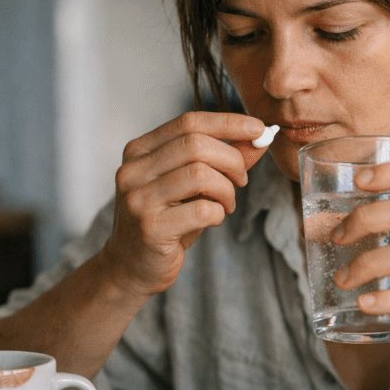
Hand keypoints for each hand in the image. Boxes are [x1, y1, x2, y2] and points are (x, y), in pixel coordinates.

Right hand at [99, 111, 268, 297]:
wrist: (131, 267)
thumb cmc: (166, 221)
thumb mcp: (191, 185)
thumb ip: (221, 159)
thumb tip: (259, 139)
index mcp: (140, 151)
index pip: (189, 122)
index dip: (228, 123)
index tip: (258, 129)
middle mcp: (133, 170)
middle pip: (196, 145)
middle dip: (232, 160)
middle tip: (242, 179)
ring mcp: (139, 199)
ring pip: (200, 174)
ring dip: (227, 190)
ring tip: (227, 203)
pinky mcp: (150, 228)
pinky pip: (202, 210)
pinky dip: (219, 213)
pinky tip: (213, 219)